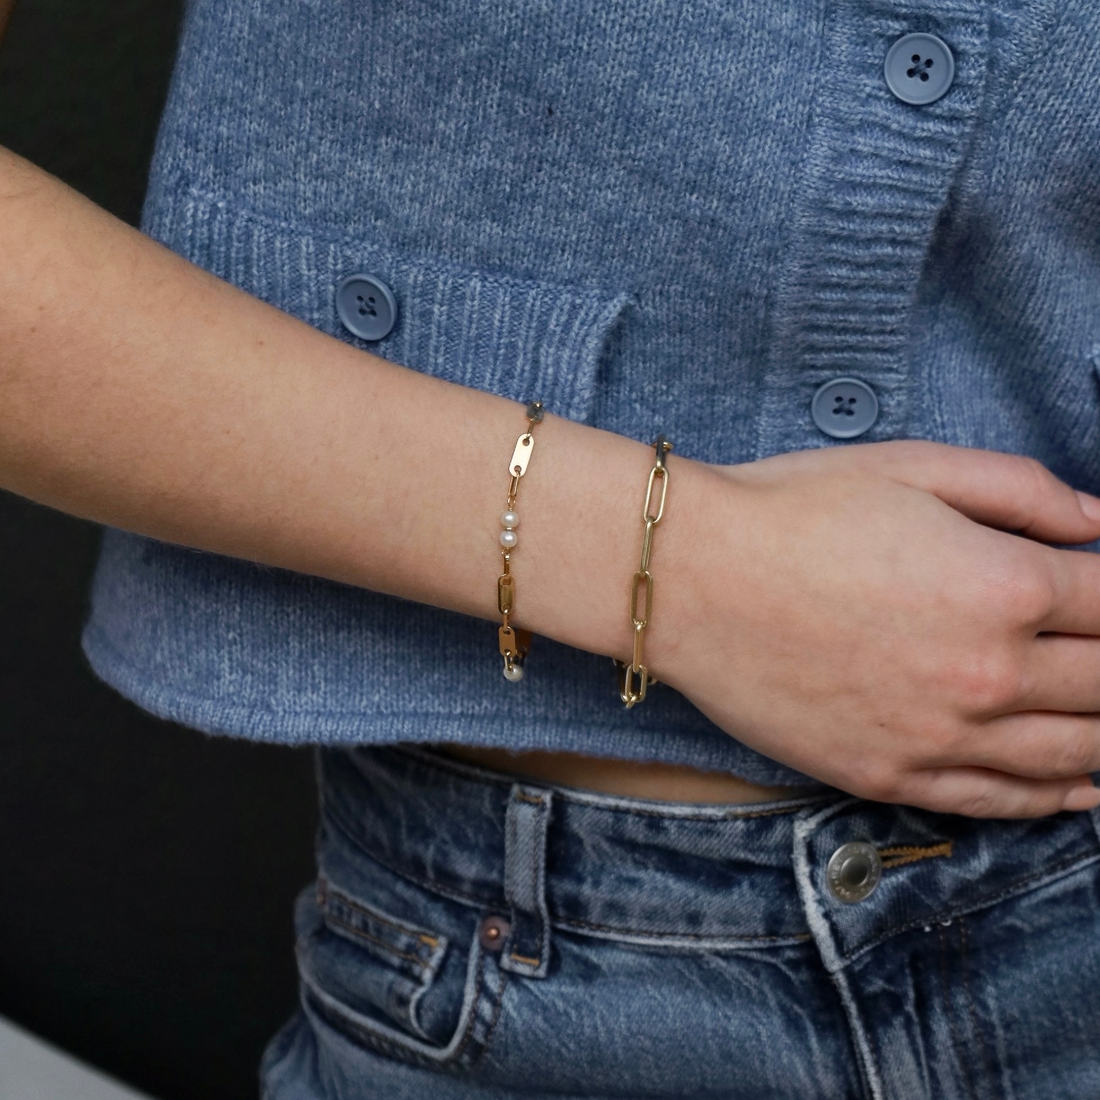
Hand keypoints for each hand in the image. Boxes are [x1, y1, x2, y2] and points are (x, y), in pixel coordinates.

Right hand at [659, 441, 1099, 817]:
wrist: (690, 579)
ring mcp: (940, 737)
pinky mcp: (890, 776)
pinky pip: (1001, 803)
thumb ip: (1020, 489)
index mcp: (1003, 584)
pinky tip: (1082, 787)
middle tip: (1096, 649)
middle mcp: (989, 673)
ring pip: (1072, 755)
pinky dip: (1058, 798)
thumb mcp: (911, 467)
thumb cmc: (791, 512)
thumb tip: (1094, 520)